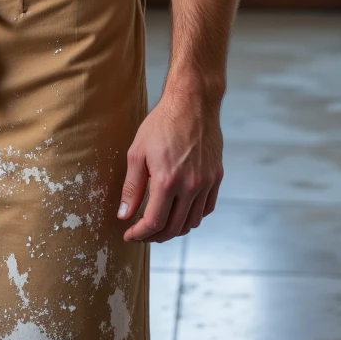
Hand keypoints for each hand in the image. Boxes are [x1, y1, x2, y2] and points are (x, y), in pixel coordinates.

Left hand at [117, 82, 223, 241]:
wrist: (193, 103)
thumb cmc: (162, 124)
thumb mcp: (137, 153)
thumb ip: (131, 188)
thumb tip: (124, 215)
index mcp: (167, 181)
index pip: (154, 222)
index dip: (140, 234)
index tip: (130, 235)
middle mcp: (190, 186)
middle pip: (174, 228)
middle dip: (155, 236)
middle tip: (142, 234)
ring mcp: (206, 183)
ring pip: (192, 222)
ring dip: (175, 230)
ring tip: (160, 225)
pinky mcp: (217, 177)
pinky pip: (207, 208)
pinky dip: (193, 216)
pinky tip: (181, 212)